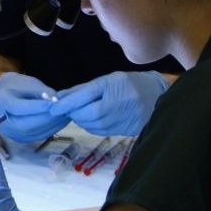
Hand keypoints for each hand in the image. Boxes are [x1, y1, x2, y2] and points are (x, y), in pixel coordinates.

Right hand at [0, 72, 69, 143]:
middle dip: (46, 119)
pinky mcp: (20, 138)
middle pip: (25, 124)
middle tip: (64, 111)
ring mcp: (10, 132)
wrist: (8, 95)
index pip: (18, 108)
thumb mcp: (30, 83)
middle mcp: (1, 120)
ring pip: (32, 132)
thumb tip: (57, 102)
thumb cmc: (19, 86)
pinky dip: (50, 129)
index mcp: (0, 101)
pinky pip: (37, 136)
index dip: (36, 107)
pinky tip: (61, 122)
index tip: (53, 104)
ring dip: (51, 125)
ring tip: (65, 116)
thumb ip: (43, 92)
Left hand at [49, 71, 168, 136]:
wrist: (158, 95)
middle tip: (67, 109)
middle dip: (73, 112)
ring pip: (91, 125)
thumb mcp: (107, 80)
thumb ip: (83, 89)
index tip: (52, 107)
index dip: (65, 104)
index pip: (82, 97)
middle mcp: (115, 104)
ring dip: (81, 120)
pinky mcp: (123, 130)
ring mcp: (120, 119)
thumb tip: (60, 97)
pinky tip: (92, 119)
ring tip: (81, 112)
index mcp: (111, 87)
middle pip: (85, 114)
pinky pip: (100, 131)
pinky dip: (91, 126)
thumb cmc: (130, 83)